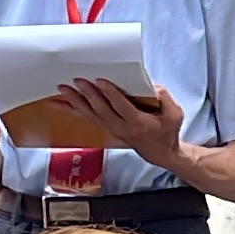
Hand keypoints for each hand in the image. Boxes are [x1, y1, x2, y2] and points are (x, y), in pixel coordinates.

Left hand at [56, 76, 183, 169]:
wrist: (160, 152)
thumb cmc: (167, 131)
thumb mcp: (175, 114)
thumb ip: (165, 98)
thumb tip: (152, 86)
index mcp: (138, 124)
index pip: (121, 107)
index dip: (110, 94)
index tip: (101, 81)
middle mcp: (121, 128)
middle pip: (101, 110)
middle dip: (89, 95)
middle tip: (78, 81)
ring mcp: (111, 129)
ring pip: (90, 115)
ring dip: (75, 102)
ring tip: (62, 89)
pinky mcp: (106, 127)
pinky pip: (87, 118)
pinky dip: (72, 110)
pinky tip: (59, 104)